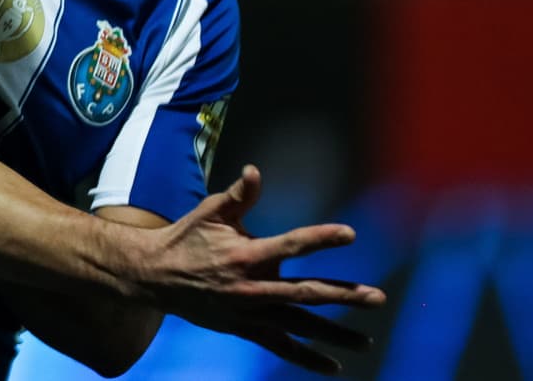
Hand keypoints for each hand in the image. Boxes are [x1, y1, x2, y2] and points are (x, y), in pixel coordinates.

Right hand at [139, 164, 384, 374]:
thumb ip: (239, 195)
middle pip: (306, 293)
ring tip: (367, 341)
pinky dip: (307, 358)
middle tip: (376, 297)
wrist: (156, 275)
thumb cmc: (187, 236)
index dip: (321, 238)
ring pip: (299, 326)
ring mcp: (249, 311)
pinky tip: (334, 366)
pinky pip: (280, 347)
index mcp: (246, 254)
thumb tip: (255, 171)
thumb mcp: (211, 211)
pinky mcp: (244, 328)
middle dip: (344, 296)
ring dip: (335, 334)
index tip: (350, 234)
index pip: (291, 245)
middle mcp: (252, 286)